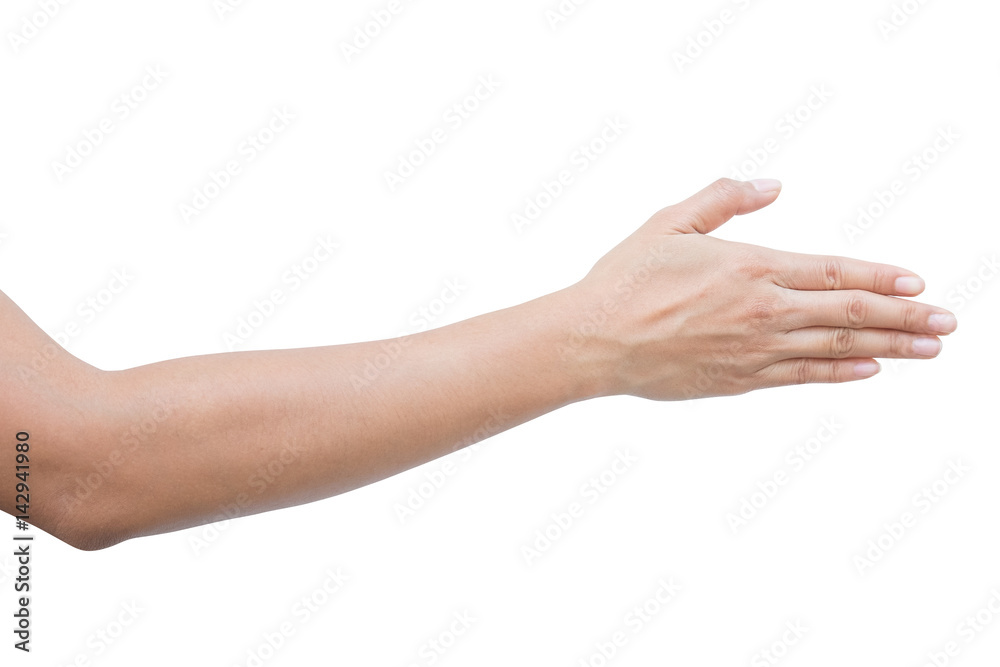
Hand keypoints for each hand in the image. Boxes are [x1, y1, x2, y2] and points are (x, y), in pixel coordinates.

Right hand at [567, 178, 957, 400]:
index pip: (834, 271)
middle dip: (904, 317)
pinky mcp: (739, 380)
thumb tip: (771, 184)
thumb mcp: (670, 222)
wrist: (594, 341)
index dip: (882, 277)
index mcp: (749, 267)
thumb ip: (724, 198)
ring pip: (835, 346)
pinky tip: (868, 369)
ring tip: (927, 350)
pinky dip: (840, 371)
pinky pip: (802, 375)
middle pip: (850, 311)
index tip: (918, 283)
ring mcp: (754, 350)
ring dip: (888, 347)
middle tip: (947, 323)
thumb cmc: (625, 279)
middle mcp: (762, 311)